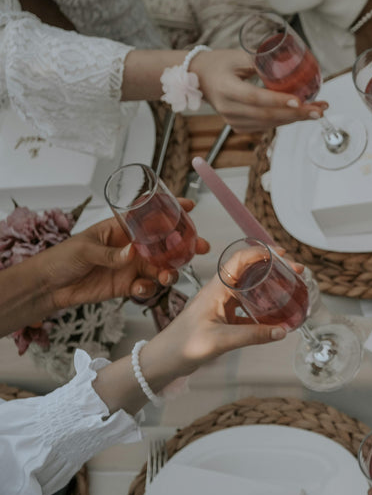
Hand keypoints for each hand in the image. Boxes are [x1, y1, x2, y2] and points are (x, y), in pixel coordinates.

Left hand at [43, 204, 210, 310]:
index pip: (149, 216)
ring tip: (167, 276)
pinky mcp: (127, 285)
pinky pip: (147, 287)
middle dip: (184, 246)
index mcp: (121, 229)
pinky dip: (148, 289)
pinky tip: (140, 289)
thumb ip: (110, 253)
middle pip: (164, 244)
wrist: (49, 286)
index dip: (171, 209)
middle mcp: (131, 247)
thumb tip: (132, 253)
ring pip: (161, 267)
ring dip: (169, 271)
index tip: (189, 205)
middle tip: (200, 248)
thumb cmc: (61, 257)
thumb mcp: (84, 249)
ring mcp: (131, 266)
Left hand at [140, 262, 289, 376]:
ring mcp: (222, 304)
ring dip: (269, 287)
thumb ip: (253, 335)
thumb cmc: (183, 345)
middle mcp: (220, 292)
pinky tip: (276, 318)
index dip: (262, 253)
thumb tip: (282, 331)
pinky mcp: (223, 318)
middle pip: (250, 271)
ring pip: (250, 289)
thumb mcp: (221, 339)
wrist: (163, 360)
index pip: (240, 260)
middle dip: (273, 268)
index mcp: (216, 289)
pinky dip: (263, 310)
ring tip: (289, 289)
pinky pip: (248, 309)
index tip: (283, 254)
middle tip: (294, 271)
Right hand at [190, 49, 327, 132]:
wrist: (198, 77)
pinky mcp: (239, 126)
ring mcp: (233, 120)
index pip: (255, 97)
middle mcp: (228, 108)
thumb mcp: (238, 56)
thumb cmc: (220, 63)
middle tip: (319, 109)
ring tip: (318, 110)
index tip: (299, 100)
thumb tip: (290, 64)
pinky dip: (286, 119)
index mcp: (226, 88)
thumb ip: (262, 62)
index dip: (277, 100)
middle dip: (296, 113)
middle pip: (267, 114)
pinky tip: (302, 113)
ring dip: (296, 118)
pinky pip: (267, 125)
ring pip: (270, 123)